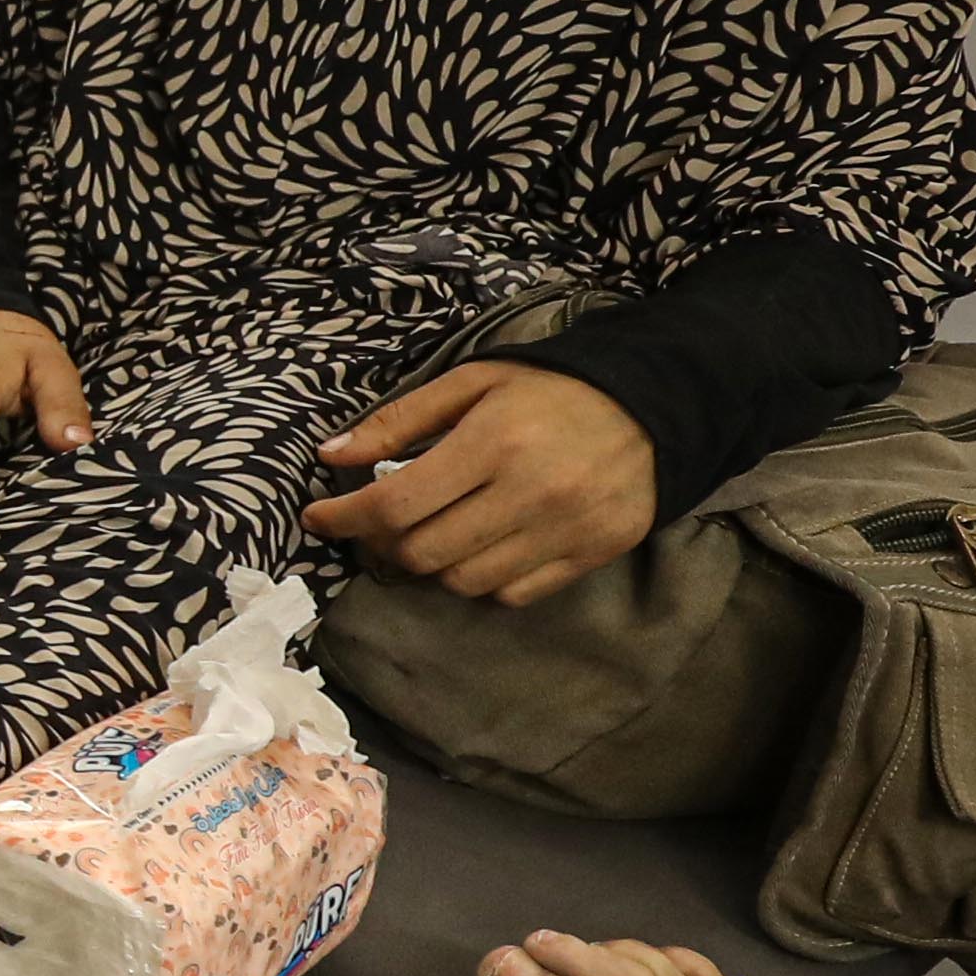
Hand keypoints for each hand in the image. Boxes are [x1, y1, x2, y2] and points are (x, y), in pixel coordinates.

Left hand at [311, 360, 657, 605]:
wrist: (657, 404)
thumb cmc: (553, 388)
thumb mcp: (474, 382)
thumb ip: (400, 419)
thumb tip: (331, 454)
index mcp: (494, 442)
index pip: (395, 505)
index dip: (343, 518)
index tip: (318, 517)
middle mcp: (530, 493)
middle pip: (423, 552)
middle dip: (384, 543)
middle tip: (376, 523)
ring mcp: (566, 530)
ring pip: (463, 582)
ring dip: (432, 563)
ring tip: (432, 530)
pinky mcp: (593, 554)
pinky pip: (512, 593)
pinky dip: (482, 578)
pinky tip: (481, 545)